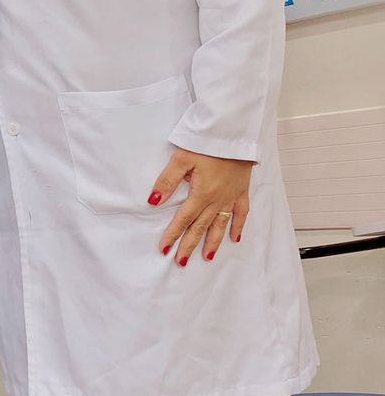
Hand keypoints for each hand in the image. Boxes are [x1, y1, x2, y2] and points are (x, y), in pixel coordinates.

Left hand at [151, 148, 252, 264]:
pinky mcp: (242, 190)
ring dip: (213, 242)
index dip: (173, 235)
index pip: (183, 220)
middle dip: (190, 245)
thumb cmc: (207, 144)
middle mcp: (217, 200)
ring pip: (220, 225)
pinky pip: (241, 213)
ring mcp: (231, 196)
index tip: (165, 249)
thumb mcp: (181, 159)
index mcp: (201, 194)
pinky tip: (235, 237)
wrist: (234, 134)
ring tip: (207, 257)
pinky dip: (238, 226)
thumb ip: (167, 181)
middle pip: (200, 227)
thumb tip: (153, 201)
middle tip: (182, 261)